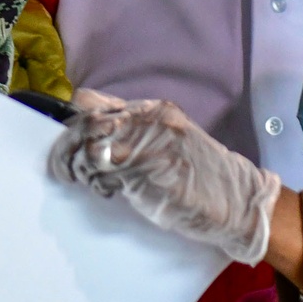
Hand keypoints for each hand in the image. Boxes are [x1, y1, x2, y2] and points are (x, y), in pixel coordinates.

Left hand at [49, 90, 280, 264]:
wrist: (236, 199)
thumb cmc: (198, 174)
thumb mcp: (166, 139)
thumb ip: (132, 130)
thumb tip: (87, 129)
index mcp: (152, 109)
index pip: (91, 102)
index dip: (72, 122)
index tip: (68, 143)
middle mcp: (149, 121)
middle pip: (86, 125)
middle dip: (67, 149)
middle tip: (66, 170)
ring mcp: (149, 145)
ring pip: (91, 150)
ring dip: (81, 170)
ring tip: (92, 182)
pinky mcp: (149, 174)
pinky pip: (105, 176)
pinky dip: (98, 185)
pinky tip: (109, 192)